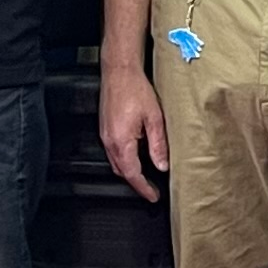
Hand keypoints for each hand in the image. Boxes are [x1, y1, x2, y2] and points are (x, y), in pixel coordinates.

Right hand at [100, 63, 170, 201]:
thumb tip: (162, 165)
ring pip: (116, 163)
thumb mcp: (154, 118)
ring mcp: (105, 135)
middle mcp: (109, 141)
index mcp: (122, 141)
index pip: (133, 174)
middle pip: (122, 172)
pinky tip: (134, 157)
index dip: (144, 188)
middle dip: (136, 183)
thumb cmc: (134, 89)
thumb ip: (158, 145)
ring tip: (145, 176)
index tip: (153, 196)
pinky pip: (112, 152)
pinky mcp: (105, 128)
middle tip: (151, 190)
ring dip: (129, 172)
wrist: (119, 71)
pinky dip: (124, 160)